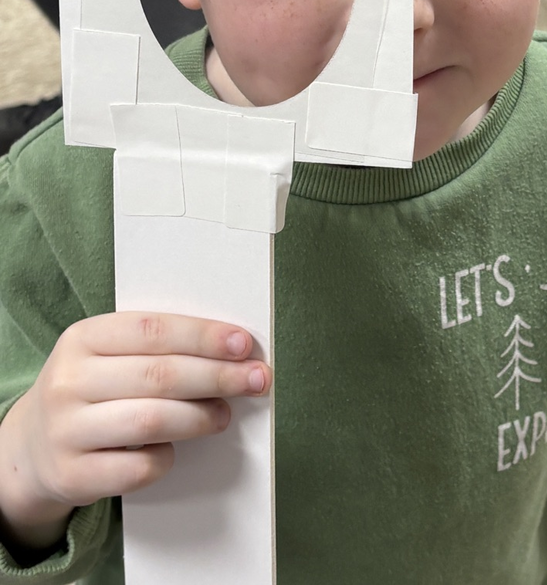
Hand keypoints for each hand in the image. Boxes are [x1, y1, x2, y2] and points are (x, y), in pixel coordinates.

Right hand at [0, 312, 270, 548]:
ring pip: (151, 421)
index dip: (202, 336)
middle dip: (216, 376)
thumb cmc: (90, 389)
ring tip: (224, 415)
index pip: (152, 330)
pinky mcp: (73, 475)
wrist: (31, 447)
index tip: (242, 344)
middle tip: (256, 379)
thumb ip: (153, 347)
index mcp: (82, 338)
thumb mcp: (105, 355)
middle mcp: (69, 381)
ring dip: (199, 418)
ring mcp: (67, 430)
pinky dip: (166, 458)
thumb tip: (228, 350)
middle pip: (159, 375)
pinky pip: (137, 468)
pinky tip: (175, 450)